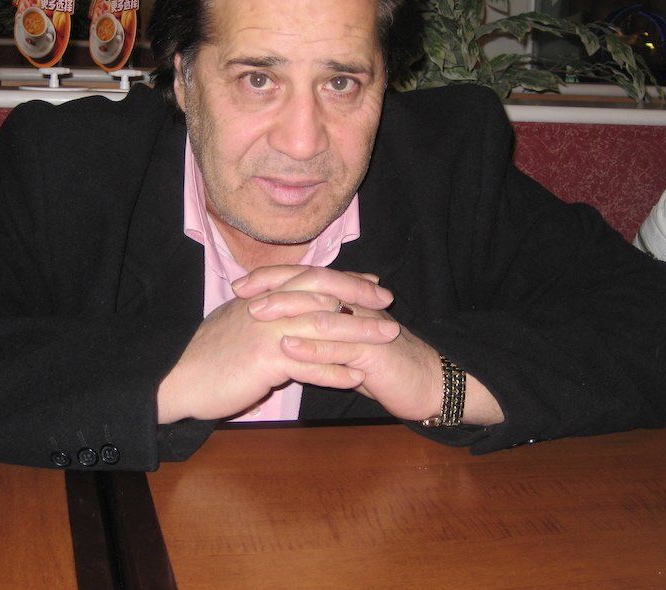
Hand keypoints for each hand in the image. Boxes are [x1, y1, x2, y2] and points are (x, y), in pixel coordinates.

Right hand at [156, 287, 398, 423]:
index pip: (309, 278)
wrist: (179, 378)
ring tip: (387, 338)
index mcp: (262, 296)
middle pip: (322, 293)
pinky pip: (308, 364)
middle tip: (387, 302)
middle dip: (358, 296)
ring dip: (358, 332)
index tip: (371, 283)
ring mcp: (266, 331)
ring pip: (322, 326)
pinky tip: (356, 377)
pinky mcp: (264, 359)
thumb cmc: (209, 355)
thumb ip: (264, 310)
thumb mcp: (237, 321)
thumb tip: (287, 303)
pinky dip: (335, 370)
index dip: (343, 279)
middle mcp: (267, 306)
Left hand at [236, 266, 503, 425]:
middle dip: (273, 287)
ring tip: (255, 313)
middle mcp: (355, 306)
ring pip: (321, 311)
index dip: (272, 279)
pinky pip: (340, 346)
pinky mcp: (374, 351)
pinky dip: (312, 347)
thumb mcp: (344, 347)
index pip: (305, 280)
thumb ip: (319, 335)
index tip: (238, 285)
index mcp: (346, 301)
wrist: (427, 385)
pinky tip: (289, 348)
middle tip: (241, 292)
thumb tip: (285, 331)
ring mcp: (365, 326)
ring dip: (287, 310)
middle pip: (310, 286)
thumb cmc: (382, 367)